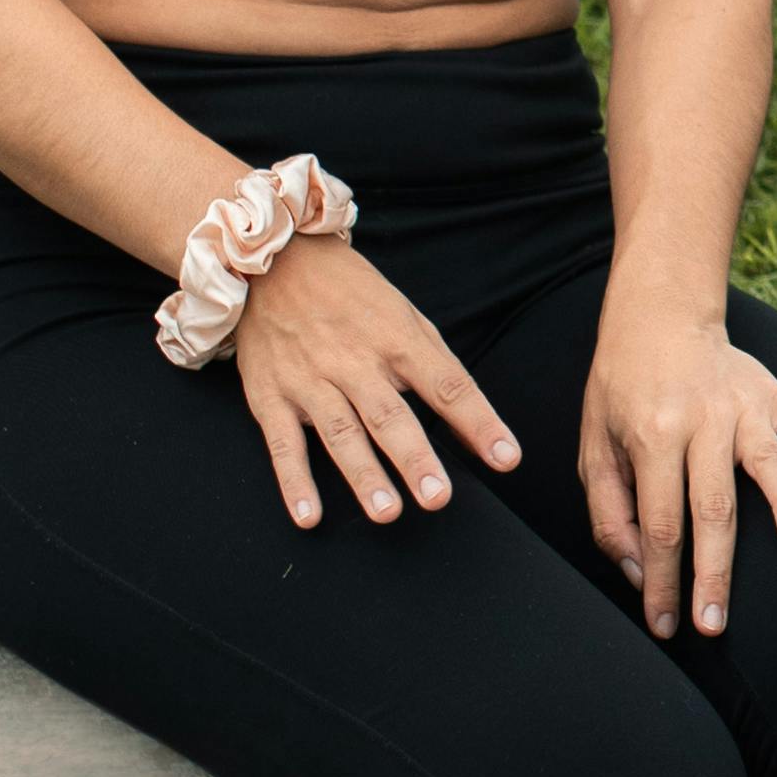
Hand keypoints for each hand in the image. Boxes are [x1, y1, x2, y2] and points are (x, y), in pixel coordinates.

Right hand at [230, 236, 523, 532]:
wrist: (277, 260)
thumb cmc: (354, 298)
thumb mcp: (406, 318)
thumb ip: (441, 371)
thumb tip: (480, 426)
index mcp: (397, 339)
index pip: (447, 384)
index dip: (479, 421)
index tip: (506, 457)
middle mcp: (354, 361)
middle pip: (389, 415)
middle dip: (415, 458)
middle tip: (438, 499)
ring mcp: (309, 379)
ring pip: (340, 432)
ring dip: (362, 475)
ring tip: (386, 512)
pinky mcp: (269, 395)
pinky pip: (282, 443)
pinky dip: (294, 481)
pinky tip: (308, 515)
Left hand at [582, 296, 776, 638]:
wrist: (657, 319)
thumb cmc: (620, 393)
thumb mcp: (594, 449)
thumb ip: (610, 514)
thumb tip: (641, 573)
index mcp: (652, 436)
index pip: (661, 523)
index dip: (663, 580)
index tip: (668, 625)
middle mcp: (701, 421)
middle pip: (713, 507)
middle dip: (715, 570)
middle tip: (716, 622)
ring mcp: (743, 406)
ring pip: (767, 461)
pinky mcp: (773, 393)